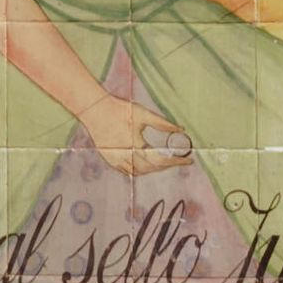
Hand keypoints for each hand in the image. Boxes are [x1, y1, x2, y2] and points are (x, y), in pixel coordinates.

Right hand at [79, 96, 195, 176]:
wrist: (94, 109)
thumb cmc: (118, 109)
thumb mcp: (143, 114)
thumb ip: (163, 124)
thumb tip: (181, 129)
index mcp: (136, 146)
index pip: (161, 160)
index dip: (177, 162)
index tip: (188, 161)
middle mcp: (126, 156)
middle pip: (152, 169)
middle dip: (166, 165)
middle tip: (177, 160)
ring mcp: (117, 160)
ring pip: (139, 172)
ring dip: (153, 169)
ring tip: (163, 162)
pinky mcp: (110, 159)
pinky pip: (128, 171)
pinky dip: (139, 169)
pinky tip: (144, 163)